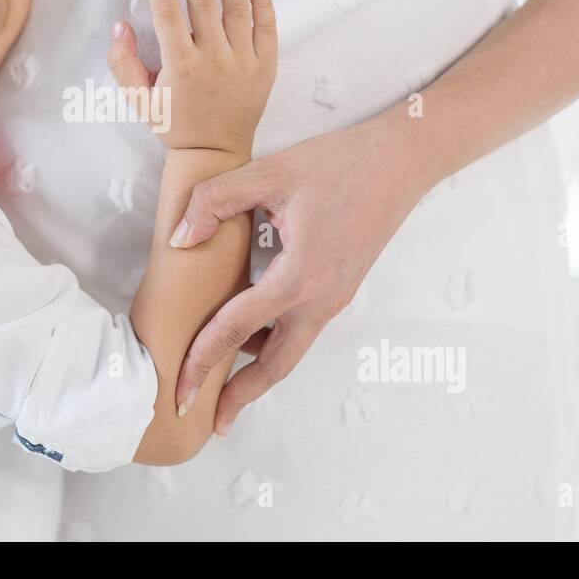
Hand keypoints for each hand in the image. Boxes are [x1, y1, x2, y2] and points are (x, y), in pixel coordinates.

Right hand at [106, 0, 276, 156]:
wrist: (214, 153)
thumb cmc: (173, 124)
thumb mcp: (138, 100)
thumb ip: (122, 63)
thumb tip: (120, 25)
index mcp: (180, 66)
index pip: (167, 11)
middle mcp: (213, 59)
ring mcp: (243, 62)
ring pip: (236, 7)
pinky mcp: (265, 68)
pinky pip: (267, 29)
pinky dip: (263, 1)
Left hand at [171, 115, 436, 433]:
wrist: (401, 160)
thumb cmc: (337, 163)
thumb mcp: (268, 173)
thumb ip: (216, 201)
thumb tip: (180, 240)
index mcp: (299, 276)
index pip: (237, 329)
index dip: (201, 360)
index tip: (177, 389)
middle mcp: (321, 299)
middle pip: (274, 366)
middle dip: (238, 396)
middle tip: (205, 419)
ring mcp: (336, 298)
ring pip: (291, 351)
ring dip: (257, 372)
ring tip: (221, 385)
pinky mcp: (341, 289)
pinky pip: (302, 329)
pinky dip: (273, 344)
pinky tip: (249, 335)